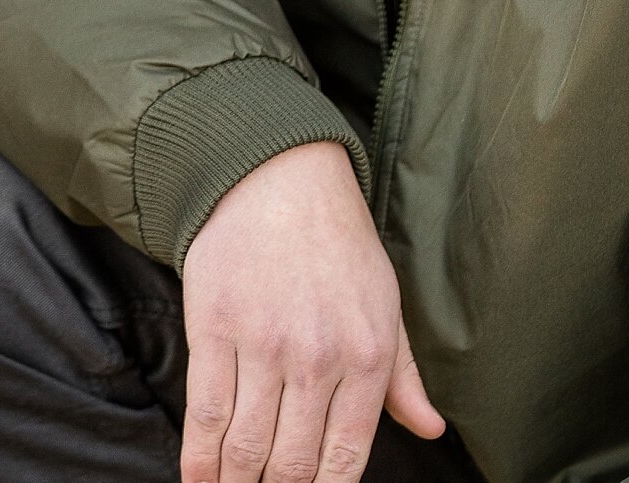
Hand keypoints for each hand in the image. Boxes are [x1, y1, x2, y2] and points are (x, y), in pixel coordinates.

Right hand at [179, 141, 443, 481]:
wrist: (279, 176)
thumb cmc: (338, 243)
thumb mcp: (386, 304)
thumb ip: (404, 377)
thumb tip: (430, 430)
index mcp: (369, 356)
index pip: (344, 459)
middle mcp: (320, 358)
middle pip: (291, 464)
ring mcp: (264, 345)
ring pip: (246, 447)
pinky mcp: (214, 328)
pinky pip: (205, 413)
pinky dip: (198, 460)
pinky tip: (199, 480)